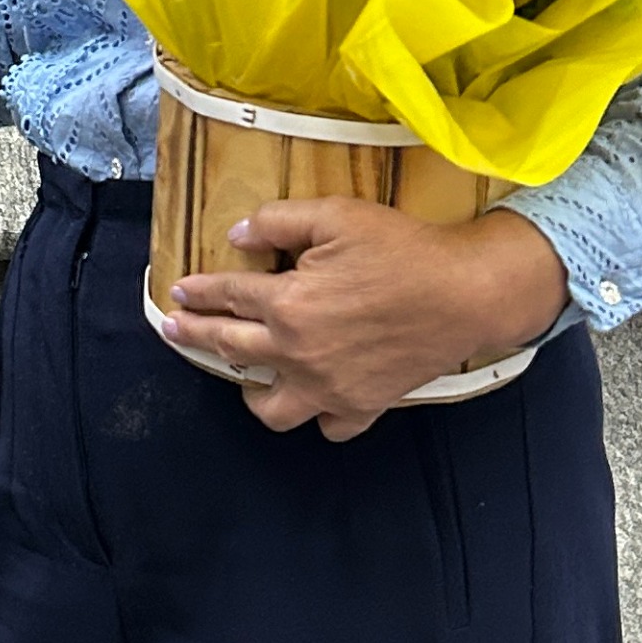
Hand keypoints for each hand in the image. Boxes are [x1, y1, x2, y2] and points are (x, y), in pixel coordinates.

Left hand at [161, 200, 567, 441]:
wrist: (466, 292)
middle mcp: (298, 353)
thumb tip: (238, 234)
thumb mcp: (338, 215)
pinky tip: (316, 397)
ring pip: (271, 408)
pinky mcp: (362, 405)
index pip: (226, 297)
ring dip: (251, 391)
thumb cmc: (403, 249)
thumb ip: (281, 221)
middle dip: (194, 335)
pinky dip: (319, 416)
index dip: (197, 293)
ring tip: (247, 376)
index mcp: (288, 304)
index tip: (177, 293)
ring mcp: (329, 387)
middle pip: (229, 348)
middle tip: (175, 329)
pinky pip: (329, 427)